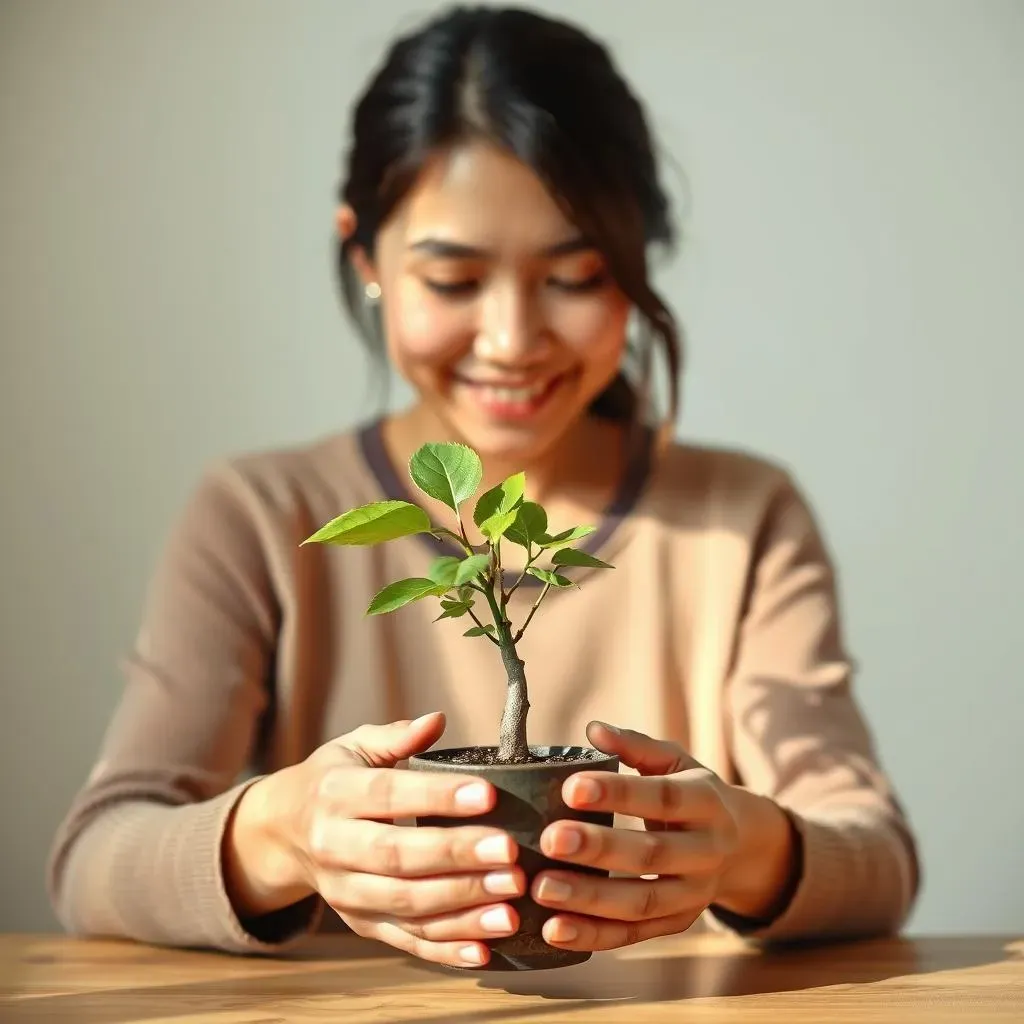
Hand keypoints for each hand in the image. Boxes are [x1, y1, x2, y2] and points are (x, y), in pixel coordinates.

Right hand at [224, 712, 524, 967]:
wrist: (282, 833)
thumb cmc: (333, 779)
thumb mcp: (354, 746)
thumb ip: (396, 736)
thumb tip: (436, 720)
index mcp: (335, 793)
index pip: (390, 794)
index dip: (438, 796)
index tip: (488, 795)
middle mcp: (334, 846)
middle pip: (398, 856)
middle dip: (457, 855)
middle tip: (509, 853)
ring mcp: (345, 892)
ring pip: (405, 904)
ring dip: (461, 906)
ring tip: (510, 901)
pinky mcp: (360, 923)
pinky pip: (405, 941)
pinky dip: (445, 950)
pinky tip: (485, 947)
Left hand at [530, 722, 796, 951]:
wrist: (741, 846)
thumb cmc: (692, 794)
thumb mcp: (676, 762)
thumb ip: (637, 745)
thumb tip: (594, 729)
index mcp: (706, 803)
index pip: (662, 797)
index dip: (618, 794)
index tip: (572, 788)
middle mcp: (706, 852)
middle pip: (651, 854)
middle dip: (598, 849)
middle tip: (550, 839)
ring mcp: (694, 895)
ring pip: (641, 902)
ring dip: (589, 899)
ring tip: (542, 888)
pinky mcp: (676, 924)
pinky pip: (633, 935)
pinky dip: (593, 936)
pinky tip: (554, 929)